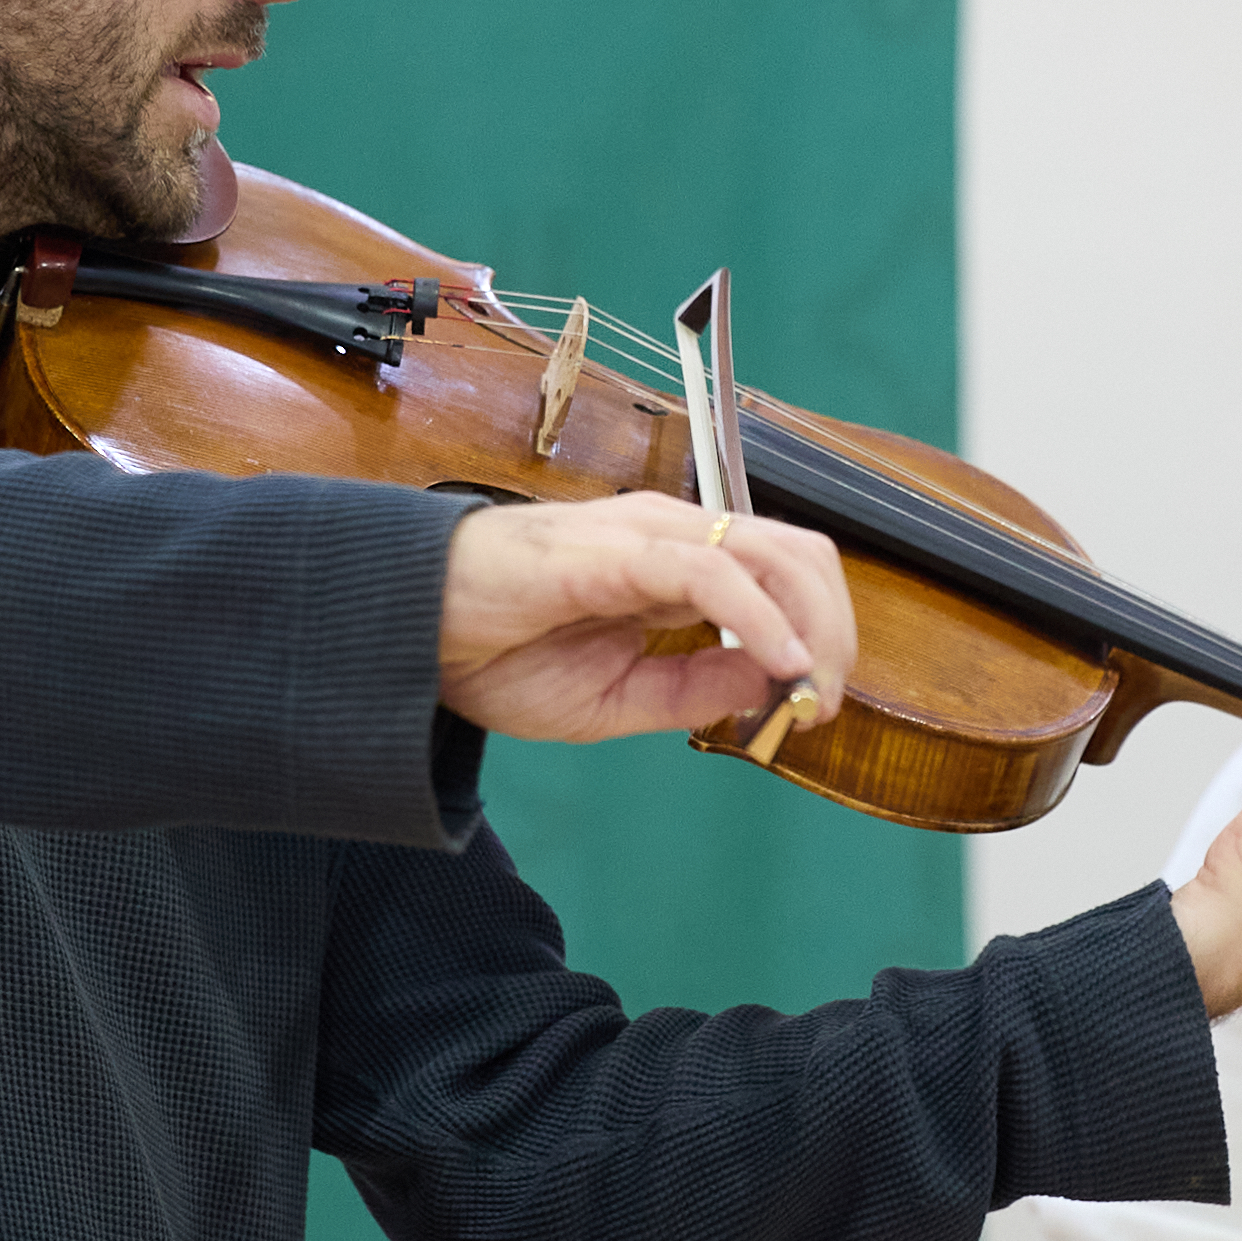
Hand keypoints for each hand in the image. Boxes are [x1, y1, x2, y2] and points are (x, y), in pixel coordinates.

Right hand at [433, 492, 859, 744]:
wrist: (406, 635)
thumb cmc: (495, 654)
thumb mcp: (616, 698)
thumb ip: (692, 689)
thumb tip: (769, 683)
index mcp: (676, 563)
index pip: (786, 572)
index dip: (825, 634)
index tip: (820, 706)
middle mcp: (672, 534)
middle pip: (799, 555)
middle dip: (835, 630)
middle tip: (825, 704)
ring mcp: (645, 535)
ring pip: (770, 553)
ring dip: (812, 626)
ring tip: (811, 689)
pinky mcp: (613, 552)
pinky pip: (709, 573)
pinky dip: (760, 618)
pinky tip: (777, 663)